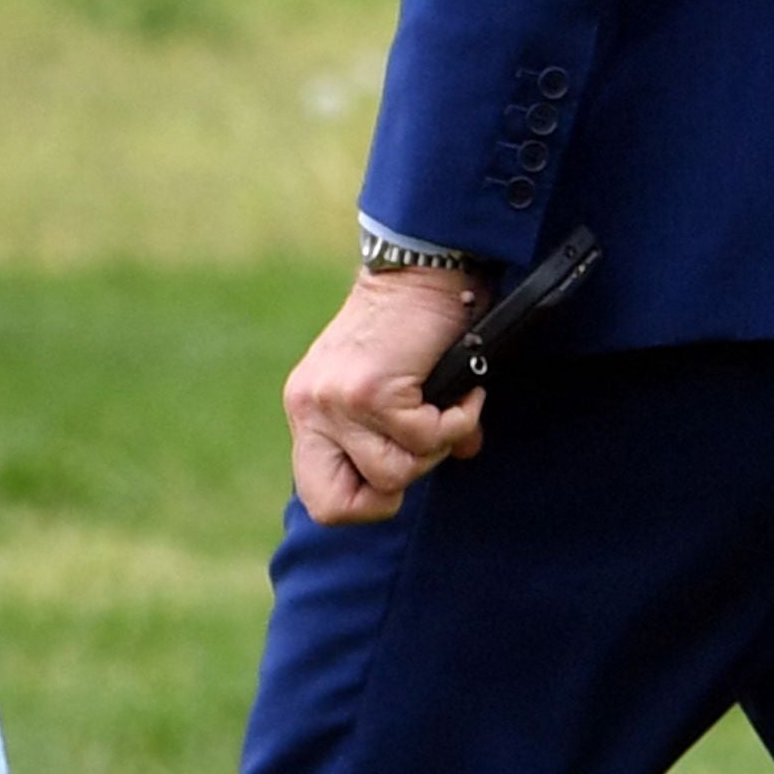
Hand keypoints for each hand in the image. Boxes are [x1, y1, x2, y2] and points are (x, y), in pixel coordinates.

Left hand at [283, 266, 487, 524]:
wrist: (425, 268)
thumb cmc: (415, 324)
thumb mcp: (388, 383)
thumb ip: (404, 430)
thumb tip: (461, 455)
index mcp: (307, 408)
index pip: (317, 496)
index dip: (363, 501)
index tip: (399, 473)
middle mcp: (310, 407)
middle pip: (334, 505)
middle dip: (389, 491)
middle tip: (421, 448)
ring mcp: (336, 402)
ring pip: (393, 474)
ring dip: (435, 447)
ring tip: (448, 407)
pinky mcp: (371, 392)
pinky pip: (425, 439)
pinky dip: (458, 421)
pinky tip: (466, 392)